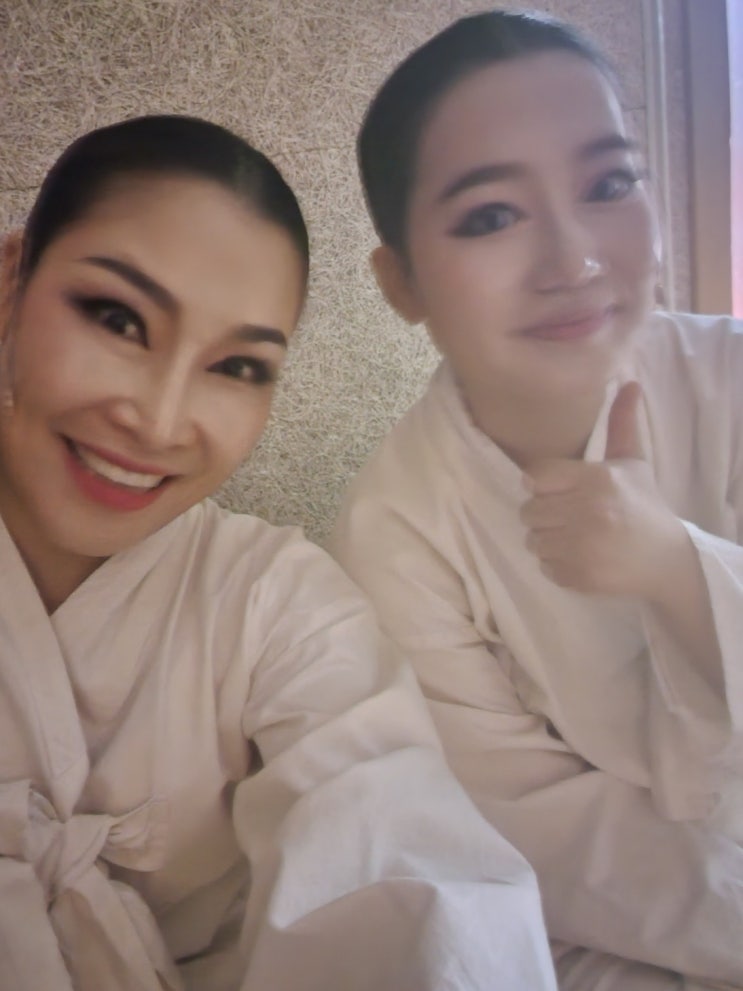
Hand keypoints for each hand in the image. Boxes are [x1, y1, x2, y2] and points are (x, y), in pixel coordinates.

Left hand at [520, 382, 687, 599]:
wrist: (667, 558)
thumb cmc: (643, 505)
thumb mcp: (633, 462)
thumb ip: (621, 424)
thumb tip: (628, 383)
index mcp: (596, 480)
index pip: (534, 478)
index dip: (541, 485)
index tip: (557, 491)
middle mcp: (588, 512)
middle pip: (528, 511)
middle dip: (543, 514)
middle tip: (566, 516)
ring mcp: (584, 547)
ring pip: (533, 540)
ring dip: (547, 540)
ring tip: (573, 537)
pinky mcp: (581, 576)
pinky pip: (545, 567)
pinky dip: (557, 565)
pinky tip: (581, 557)